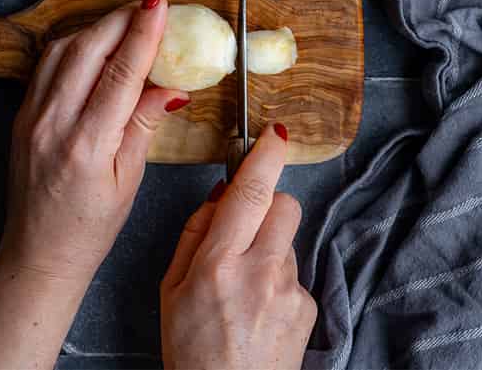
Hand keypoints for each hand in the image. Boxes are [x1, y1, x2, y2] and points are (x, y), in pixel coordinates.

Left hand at [0, 0, 183, 286]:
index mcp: (86, 146)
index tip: (161, 3)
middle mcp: (53, 125)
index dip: (144, 33)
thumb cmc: (89, 228)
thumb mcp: (129, 180)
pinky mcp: (21, 115)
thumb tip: (175, 85)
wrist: (37, 257)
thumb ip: (146, 124)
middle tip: (152, 5)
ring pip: (64, 49)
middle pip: (89, 49)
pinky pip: (47, 64)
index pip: (121, 73)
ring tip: (129, 21)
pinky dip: (74, 44)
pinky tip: (96, 44)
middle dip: (123, 18)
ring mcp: (31, 118)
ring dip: (98, 27)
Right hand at [161, 124, 316, 369]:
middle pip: (284, 204)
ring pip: (288, 241)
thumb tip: (219, 192)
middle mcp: (260, 272)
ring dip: (271, 251)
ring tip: (245, 292)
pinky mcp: (309, 307)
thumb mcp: (171, 292)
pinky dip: (279, 284)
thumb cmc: (192, 352)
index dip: (265, 155)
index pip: (251, 192)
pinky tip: (260, 314)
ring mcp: (290, 291)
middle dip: (268, 206)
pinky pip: (296, 275)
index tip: (274, 134)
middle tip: (245, 232)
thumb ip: (194, 234)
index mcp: (219, 264)